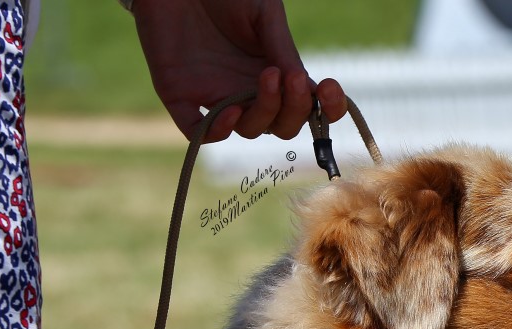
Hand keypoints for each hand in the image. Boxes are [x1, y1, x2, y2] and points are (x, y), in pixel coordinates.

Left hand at [132, 0, 347, 141]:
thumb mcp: (263, 13)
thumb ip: (282, 49)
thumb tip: (306, 85)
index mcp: (276, 72)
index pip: (308, 106)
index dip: (327, 110)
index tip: (330, 90)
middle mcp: (249, 90)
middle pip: (282, 126)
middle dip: (294, 110)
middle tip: (291, 79)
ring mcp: (218, 95)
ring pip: (250, 130)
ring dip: (265, 112)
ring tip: (266, 77)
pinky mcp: (181, 95)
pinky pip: (200, 132)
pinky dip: (218, 131)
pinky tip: (230, 113)